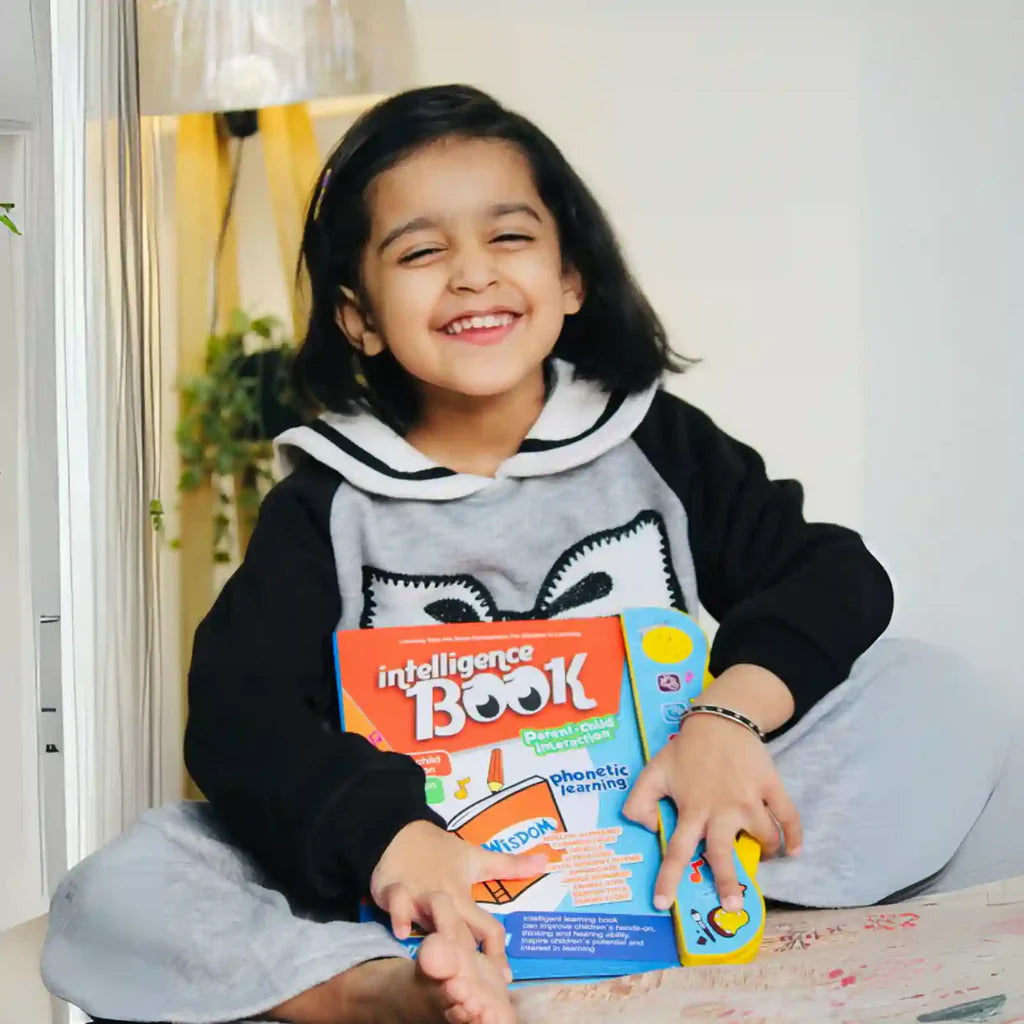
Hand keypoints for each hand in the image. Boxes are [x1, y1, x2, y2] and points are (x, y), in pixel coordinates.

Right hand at [369, 820, 547, 978]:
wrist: (401, 831)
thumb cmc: (442, 851)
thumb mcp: (477, 857)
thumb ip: (510, 866)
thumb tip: (546, 860)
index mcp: (463, 897)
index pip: (487, 928)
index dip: (497, 952)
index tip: (505, 978)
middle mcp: (444, 899)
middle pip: (459, 931)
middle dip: (467, 957)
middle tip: (476, 984)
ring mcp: (419, 894)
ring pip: (432, 916)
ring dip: (439, 937)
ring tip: (447, 962)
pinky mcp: (394, 889)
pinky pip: (397, 902)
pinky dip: (400, 915)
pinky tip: (403, 931)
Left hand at [623, 712, 801, 913]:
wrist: (720, 719)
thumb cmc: (686, 749)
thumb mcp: (654, 771)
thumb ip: (639, 798)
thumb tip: (639, 825)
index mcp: (692, 808)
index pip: (677, 850)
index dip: (668, 879)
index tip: (662, 904)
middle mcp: (721, 809)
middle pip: (724, 853)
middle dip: (728, 882)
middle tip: (734, 907)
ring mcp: (749, 798)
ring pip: (763, 835)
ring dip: (766, 850)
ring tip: (765, 856)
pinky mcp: (770, 786)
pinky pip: (788, 815)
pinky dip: (794, 834)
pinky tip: (794, 850)